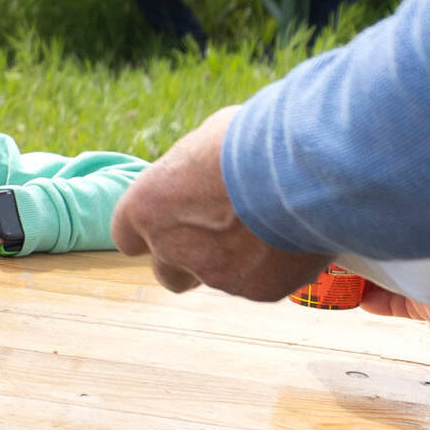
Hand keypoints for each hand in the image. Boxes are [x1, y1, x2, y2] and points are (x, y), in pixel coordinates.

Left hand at [110, 109, 323, 298]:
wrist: (303, 168)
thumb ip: (195, 173)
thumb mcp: (209, 141)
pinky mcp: (257, 289)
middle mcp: (171, 248)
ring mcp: (214, 274)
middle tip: (223, 235)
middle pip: (167, 273)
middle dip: (189, 261)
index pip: (127, 236)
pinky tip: (294, 235)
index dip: (152, 230)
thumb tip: (205, 173)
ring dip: (237, 261)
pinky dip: (275, 266)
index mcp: (148, 207)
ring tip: (271, 225)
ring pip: (220, 278)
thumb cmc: (252, 139)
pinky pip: (262, 282)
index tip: (172, 220)